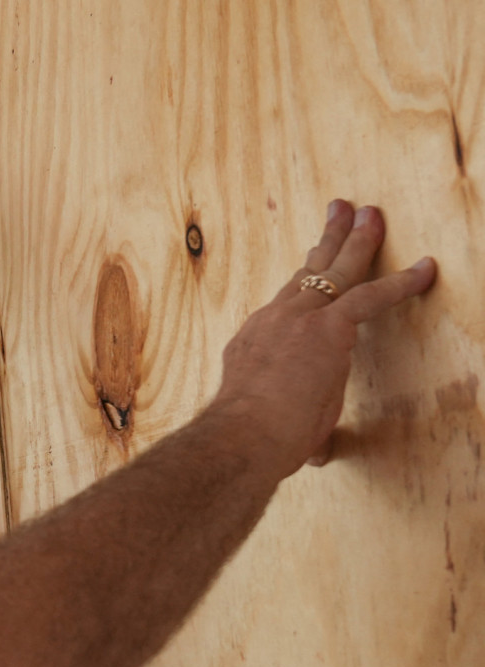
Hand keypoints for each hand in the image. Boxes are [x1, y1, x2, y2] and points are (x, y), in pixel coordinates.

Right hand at [212, 202, 436, 473]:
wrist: (242, 436)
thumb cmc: (250, 441)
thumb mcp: (268, 425)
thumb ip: (301, 433)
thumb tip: (315, 455)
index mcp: (252, 344)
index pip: (282, 308)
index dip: (300, 288)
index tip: (309, 271)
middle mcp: (271, 322)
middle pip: (303, 273)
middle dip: (325, 241)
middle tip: (340, 211)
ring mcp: (297, 319)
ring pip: (333, 269)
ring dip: (356, 240)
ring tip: (371, 214)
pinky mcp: (329, 327)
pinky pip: (371, 296)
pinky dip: (402, 283)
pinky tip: (425, 270)